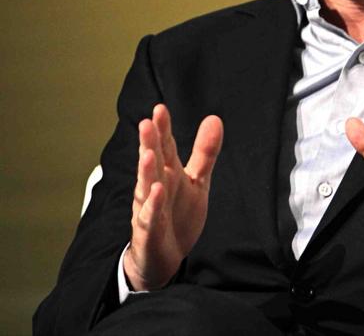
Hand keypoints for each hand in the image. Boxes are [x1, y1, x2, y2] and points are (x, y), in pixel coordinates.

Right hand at [123, 104, 223, 290]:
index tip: (160, 108)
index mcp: (168, 172)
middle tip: (147, 122)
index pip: (165, 146)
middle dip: (149, 143)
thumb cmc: (177, 214)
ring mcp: (150, 207)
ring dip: (146, 170)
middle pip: (153, 161)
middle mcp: (155, 186)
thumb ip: (205, 152)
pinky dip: (154, 204)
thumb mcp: (197, 181)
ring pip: (146, 186)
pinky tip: (158, 191)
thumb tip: (214, 118)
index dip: (163, 128)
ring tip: (148, 153)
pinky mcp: (149, 230)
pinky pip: (150, 216)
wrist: (164, 257)